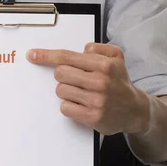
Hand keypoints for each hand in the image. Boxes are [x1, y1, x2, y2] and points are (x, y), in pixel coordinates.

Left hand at [26, 43, 149, 135]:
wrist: (134, 109)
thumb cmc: (119, 81)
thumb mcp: (116, 57)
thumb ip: (98, 48)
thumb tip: (81, 50)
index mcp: (104, 64)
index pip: (67, 57)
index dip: (47, 56)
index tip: (32, 55)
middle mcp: (100, 81)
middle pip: (60, 73)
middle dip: (64, 75)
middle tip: (76, 79)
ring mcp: (96, 100)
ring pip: (60, 90)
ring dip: (67, 91)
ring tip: (82, 93)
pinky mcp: (92, 117)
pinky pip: (65, 108)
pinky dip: (70, 106)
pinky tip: (82, 104)